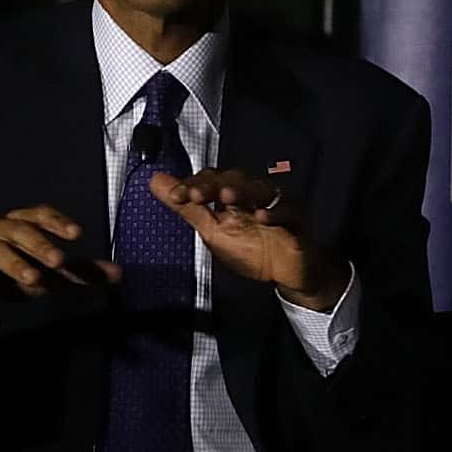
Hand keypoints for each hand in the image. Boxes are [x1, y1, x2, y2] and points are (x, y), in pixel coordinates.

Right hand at [0, 205, 119, 332]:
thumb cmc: (17, 274)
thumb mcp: (52, 275)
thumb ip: (81, 272)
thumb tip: (120, 274)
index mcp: (21, 224)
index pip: (39, 214)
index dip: (56, 221)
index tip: (77, 233)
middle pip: (19, 229)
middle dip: (40, 243)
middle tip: (59, 260)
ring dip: (15, 263)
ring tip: (33, 278)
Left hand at [150, 168, 348, 306]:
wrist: (287, 273)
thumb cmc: (251, 250)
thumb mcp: (212, 231)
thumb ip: (186, 208)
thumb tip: (155, 181)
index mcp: (232, 197)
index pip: (212, 179)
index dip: (194, 184)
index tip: (176, 195)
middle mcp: (254, 195)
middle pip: (235, 178)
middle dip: (214, 185)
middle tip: (197, 195)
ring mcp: (276, 205)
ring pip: (261, 189)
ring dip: (244, 191)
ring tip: (227, 197)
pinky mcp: (296, 219)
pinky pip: (288, 211)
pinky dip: (275, 212)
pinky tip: (262, 217)